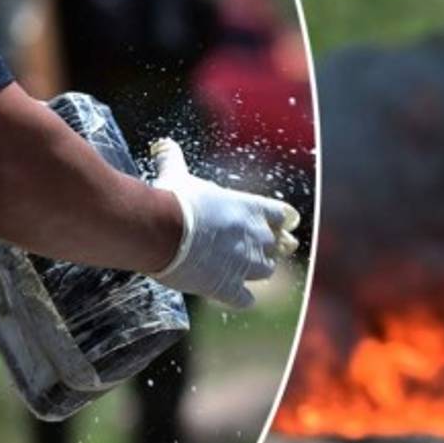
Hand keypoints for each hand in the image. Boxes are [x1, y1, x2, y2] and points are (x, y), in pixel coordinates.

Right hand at [149, 139, 300, 307]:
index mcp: (251, 208)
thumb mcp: (178, 175)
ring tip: (245, 269)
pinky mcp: (228, 288)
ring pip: (265, 271)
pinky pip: (245, 299)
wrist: (161, 231)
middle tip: (262, 247)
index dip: (281, 219)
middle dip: (271, 246)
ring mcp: (244, 265)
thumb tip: (163, 143)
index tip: (282, 222)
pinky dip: (240, 298)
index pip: (283, 214)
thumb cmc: (173, 199)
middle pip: (278, 245)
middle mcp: (256, 237)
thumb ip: (175, 160)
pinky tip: (233, 296)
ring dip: (257, 270)